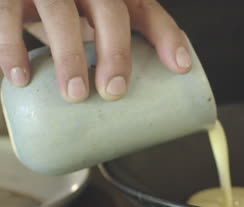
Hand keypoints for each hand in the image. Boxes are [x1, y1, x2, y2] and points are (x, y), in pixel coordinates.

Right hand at [0, 0, 191, 102]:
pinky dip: (11, 48)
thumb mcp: (92, 28)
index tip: (181, 67)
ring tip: (75, 95)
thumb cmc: (66, 17)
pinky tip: (19, 78)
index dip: (167, 37)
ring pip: (61, 13)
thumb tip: (125, 113)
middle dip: (116, 52)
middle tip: (113, 90)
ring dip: (69, 56)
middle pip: (110, 11)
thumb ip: (108, 55)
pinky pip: (7, 15)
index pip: (147, 11)